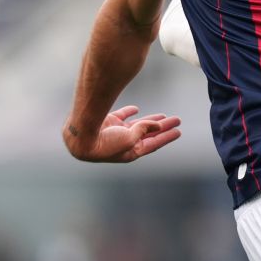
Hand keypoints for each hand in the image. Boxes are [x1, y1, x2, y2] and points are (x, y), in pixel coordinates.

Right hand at [64, 105, 181, 162]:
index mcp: (131, 152)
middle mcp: (125, 143)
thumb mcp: (130, 138)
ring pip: (138, 125)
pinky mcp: (108, 123)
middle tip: (177, 119)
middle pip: (149, 134)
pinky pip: (122, 117)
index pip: (154, 144)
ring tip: (163, 116)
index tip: (179, 130)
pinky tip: (137, 109)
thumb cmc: (105, 143)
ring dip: (150, 120)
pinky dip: (130, 113)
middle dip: (162, 127)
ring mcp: (116, 133)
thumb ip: (144, 129)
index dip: (167, 136)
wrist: (81, 137)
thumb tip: (157, 125)